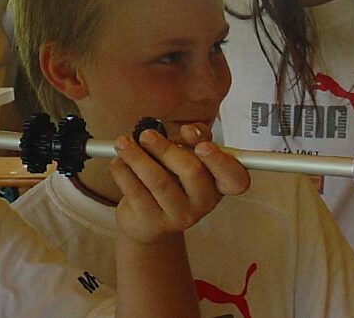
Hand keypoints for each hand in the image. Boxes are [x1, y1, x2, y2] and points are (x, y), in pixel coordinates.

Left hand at [111, 124, 249, 244]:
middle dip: (166, 148)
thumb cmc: (171, 178)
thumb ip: (194, 139)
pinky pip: (136, 192)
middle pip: (191, 172)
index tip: (202, 146)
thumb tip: (190, 131)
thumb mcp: (186, 155)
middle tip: (146, 135)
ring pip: (159, 181)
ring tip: (123, 142)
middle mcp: (203, 202)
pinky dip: (124, 171)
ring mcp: (179, 216)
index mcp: (218, 184)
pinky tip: (118, 161)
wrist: (147, 219)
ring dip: (137, 157)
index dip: (221, 161)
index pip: (236, 178)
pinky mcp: (153, 222)